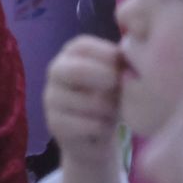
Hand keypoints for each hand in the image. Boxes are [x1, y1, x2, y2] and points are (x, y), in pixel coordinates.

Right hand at [43, 35, 123, 164]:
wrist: (96, 137)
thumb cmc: (110, 99)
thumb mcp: (119, 78)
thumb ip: (121, 66)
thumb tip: (130, 64)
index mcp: (71, 55)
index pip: (83, 46)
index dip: (107, 55)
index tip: (122, 66)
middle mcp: (56, 71)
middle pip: (76, 70)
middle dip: (104, 79)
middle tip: (118, 87)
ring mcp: (51, 97)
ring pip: (87, 102)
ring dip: (109, 109)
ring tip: (114, 112)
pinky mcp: (54, 123)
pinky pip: (86, 124)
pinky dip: (102, 127)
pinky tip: (104, 127)